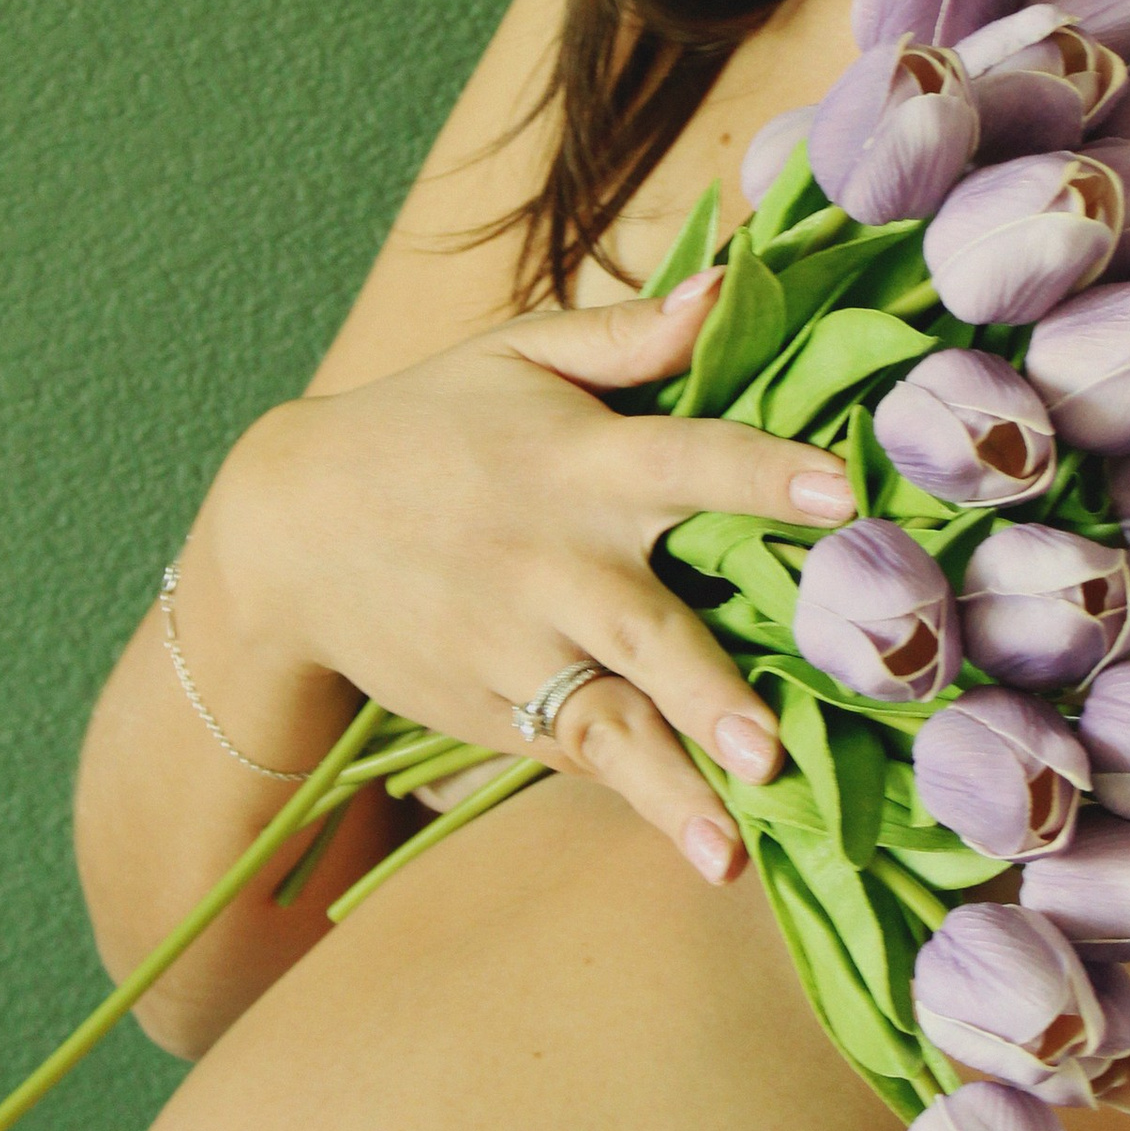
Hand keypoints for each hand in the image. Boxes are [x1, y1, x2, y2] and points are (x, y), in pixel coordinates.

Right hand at [208, 273, 855, 884]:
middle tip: (773, 744)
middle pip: (648, 628)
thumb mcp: (517, 355)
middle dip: (710, 687)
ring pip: (612, 721)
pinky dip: (638, 798)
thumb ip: (629, 333)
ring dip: (673, 783)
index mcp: (578, 461)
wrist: (288, 527)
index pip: (687, 460)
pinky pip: (576, 752)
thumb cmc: (428, 423)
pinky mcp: (496, 708)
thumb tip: (731, 282)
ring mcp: (521, 647)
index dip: (764, 474)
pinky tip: (705, 849)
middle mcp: (556, 561)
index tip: (841, 495)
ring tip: (733, 844)